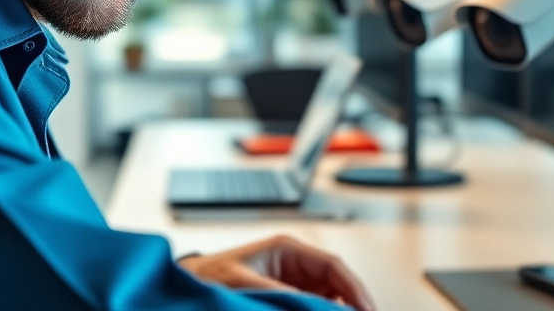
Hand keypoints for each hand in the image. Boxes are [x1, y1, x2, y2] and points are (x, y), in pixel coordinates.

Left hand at [179, 235, 374, 310]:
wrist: (187, 286)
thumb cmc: (208, 277)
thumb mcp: (246, 283)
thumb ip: (284, 295)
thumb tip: (317, 304)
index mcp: (287, 249)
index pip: (334, 267)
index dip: (355, 290)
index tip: (366, 310)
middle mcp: (294, 263)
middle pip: (337, 284)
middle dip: (352, 303)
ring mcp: (292, 281)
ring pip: (328, 297)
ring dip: (339, 308)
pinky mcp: (286, 297)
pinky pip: (313, 304)